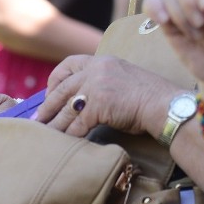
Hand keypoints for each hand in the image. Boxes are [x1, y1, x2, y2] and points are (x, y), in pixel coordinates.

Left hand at [36, 54, 176, 137]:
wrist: (164, 104)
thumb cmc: (149, 96)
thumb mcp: (124, 77)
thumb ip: (104, 81)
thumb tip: (86, 97)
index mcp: (102, 61)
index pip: (70, 64)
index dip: (55, 79)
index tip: (50, 91)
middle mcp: (96, 70)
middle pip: (62, 88)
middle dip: (48, 106)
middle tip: (38, 119)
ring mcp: (96, 87)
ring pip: (66, 108)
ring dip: (54, 124)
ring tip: (45, 134)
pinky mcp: (98, 105)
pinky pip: (76, 124)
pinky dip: (69, 135)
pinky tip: (65, 142)